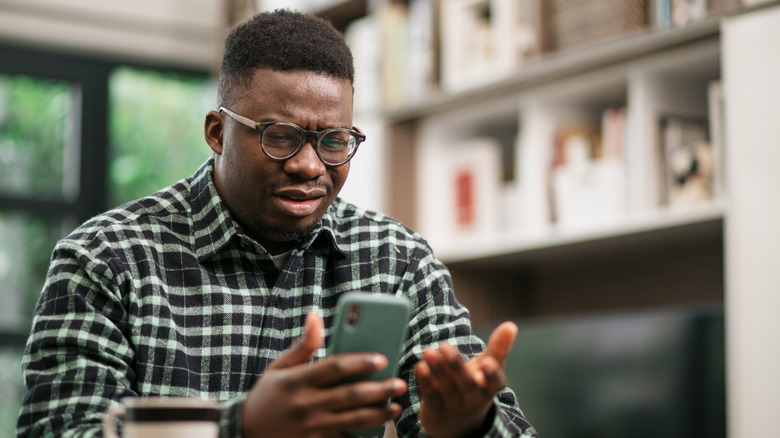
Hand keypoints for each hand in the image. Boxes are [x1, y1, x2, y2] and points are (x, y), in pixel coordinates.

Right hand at [242, 312, 407, 437]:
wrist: (246, 431)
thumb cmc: (268, 394)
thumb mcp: (279, 366)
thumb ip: (303, 345)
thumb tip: (316, 316)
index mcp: (298, 380)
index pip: (334, 367)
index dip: (359, 362)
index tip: (382, 358)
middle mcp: (306, 403)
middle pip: (350, 395)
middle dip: (379, 389)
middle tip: (400, 383)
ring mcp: (310, 426)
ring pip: (352, 420)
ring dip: (378, 414)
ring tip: (396, 407)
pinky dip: (362, 436)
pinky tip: (379, 429)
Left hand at [415, 321, 517, 437]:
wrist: (458, 424)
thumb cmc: (476, 386)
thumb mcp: (489, 369)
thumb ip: (498, 348)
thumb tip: (511, 325)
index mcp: (489, 388)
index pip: (494, 382)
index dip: (491, 374)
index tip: (488, 363)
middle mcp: (473, 399)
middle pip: (466, 383)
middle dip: (456, 366)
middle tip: (446, 347)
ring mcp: (454, 406)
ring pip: (445, 387)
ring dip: (436, 369)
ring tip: (429, 351)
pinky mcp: (436, 410)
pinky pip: (430, 395)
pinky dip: (425, 381)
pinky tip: (420, 366)